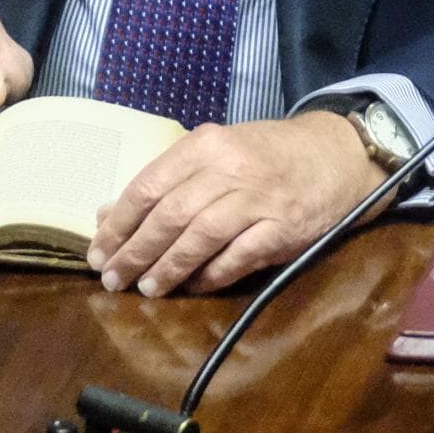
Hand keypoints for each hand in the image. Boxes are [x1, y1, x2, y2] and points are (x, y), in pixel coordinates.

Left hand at [86, 113, 385, 296]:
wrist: (336, 156)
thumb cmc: (266, 155)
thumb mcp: (215, 153)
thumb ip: (165, 182)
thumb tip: (106, 214)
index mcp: (207, 143)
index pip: (149, 184)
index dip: (119, 222)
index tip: (98, 249)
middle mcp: (230, 168)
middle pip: (170, 215)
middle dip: (135, 251)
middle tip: (113, 278)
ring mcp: (258, 200)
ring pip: (199, 238)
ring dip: (168, 268)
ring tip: (146, 289)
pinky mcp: (282, 229)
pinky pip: (237, 258)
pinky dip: (210, 275)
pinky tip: (192, 287)